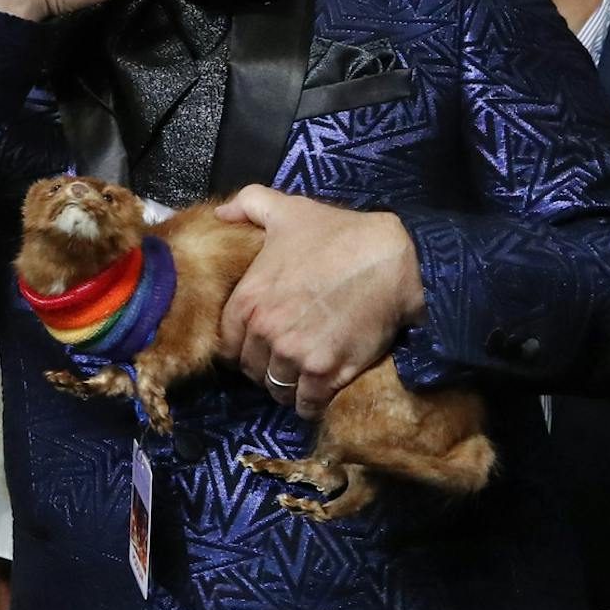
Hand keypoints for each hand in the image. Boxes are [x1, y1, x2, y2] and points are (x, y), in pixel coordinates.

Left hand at [216, 188, 425, 419]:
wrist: (390, 258)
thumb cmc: (338, 233)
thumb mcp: (287, 210)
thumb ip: (248, 205)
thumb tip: (219, 213)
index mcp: (248, 299)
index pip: (227, 345)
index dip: (241, 347)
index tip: (256, 345)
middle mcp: (266, 331)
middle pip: (251, 370)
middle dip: (263, 367)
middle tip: (281, 360)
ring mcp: (296, 354)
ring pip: (277, 388)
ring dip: (286, 386)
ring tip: (298, 377)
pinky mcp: (328, 371)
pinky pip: (306, 403)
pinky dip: (309, 404)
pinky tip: (315, 394)